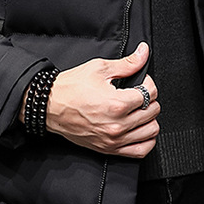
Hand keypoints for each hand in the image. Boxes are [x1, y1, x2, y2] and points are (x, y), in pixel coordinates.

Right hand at [37, 42, 159, 157]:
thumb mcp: (99, 68)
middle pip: (153, 111)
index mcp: (117, 103)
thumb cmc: (70, 87)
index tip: (141, 81)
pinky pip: (141, 150)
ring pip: (151, 131)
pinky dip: (146, 140)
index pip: (150, 93)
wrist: (49, 105)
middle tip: (138, 94)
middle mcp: (117, 125)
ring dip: (149, 118)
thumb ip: (127, 63)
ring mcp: (114, 139)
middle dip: (149, 99)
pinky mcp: (109, 149)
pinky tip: (139, 129)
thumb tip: (144, 53)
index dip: (148, 83)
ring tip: (138, 110)